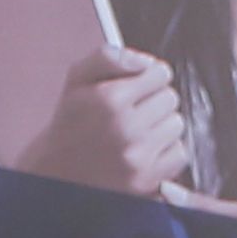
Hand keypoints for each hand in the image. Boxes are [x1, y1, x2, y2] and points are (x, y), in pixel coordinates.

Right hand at [25, 48, 194, 202]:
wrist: (57, 172)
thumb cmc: (71, 123)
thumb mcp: (77, 79)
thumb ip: (108, 57)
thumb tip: (146, 62)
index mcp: (110, 99)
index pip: (161, 73)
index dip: (149, 77)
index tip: (136, 88)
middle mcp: (125, 129)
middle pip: (171, 98)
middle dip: (154, 101)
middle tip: (132, 112)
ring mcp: (137, 157)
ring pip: (177, 124)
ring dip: (161, 126)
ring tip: (136, 132)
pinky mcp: (146, 180)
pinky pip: (179, 154)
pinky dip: (166, 151)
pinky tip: (144, 151)